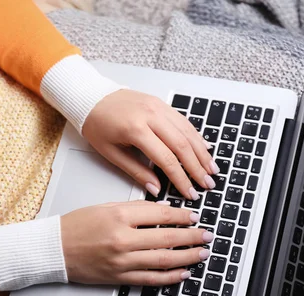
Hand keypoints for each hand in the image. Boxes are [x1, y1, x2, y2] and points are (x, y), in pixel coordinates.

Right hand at [61, 201, 212, 284]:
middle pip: (167, 238)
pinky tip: (184, 273)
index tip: (194, 217)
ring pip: (163, 260)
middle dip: (192, 236)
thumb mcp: (106, 207)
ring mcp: (122, 261)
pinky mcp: (119, 277)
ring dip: (187, 257)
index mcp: (120, 216)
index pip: (160, 214)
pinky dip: (170, 277)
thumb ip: (135, 209)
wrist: (55, 249)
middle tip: (207, 235)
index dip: (182, 216)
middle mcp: (123, 239)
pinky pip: (150, 279)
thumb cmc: (77, 226)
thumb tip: (163, 212)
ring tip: (202, 253)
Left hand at [82, 90, 218, 199]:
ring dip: (202, 152)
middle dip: (198, 168)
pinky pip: (183, 120)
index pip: (166, 159)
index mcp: (136, 130)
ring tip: (212, 170)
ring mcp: (158, 106)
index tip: (190, 192)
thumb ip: (136, 171)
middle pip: (182, 145)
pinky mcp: (161, 102)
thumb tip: (156, 189)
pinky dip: (196, 135)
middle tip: (208, 184)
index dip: (181, 179)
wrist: (91, 96)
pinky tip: (204, 148)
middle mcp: (151, 115)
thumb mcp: (111, 153)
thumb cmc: (97, 125)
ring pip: (187, 132)